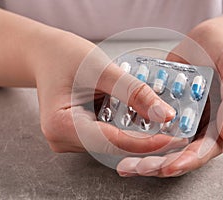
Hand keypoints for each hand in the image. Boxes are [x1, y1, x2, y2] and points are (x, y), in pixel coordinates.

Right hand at [34, 31, 186, 154]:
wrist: (47, 55)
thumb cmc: (66, 56)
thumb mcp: (103, 70)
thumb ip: (134, 93)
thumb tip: (164, 115)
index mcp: (61, 125)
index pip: (113, 142)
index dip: (147, 143)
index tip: (174, 138)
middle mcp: (63, 139)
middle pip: (114, 147)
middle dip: (147, 140)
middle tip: (175, 131)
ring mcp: (70, 140)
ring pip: (114, 144)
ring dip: (139, 133)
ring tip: (162, 120)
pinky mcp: (78, 136)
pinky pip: (108, 137)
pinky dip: (127, 128)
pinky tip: (141, 117)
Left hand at [117, 20, 222, 176]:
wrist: (206, 40)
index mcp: (222, 124)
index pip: (205, 150)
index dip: (187, 161)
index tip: (167, 168)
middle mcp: (202, 126)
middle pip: (180, 153)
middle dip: (159, 164)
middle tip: (135, 169)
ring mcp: (183, 118)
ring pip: (164, 143)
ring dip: (145, 155)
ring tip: (125, 164)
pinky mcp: (167, 108)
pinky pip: (152, 122)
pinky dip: (138, 131)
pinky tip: (119, 135)